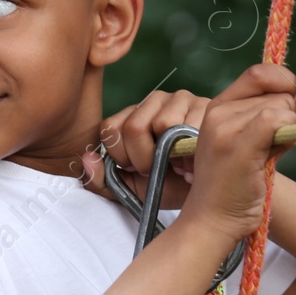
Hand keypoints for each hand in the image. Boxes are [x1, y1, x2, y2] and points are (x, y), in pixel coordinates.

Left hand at [80, 88, 211, 209]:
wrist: (209, 195)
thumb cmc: (170, 187)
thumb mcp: (131, 189)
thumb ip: (102, 180)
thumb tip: (86, 159)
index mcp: (131, 116)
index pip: (111, 129)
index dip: (122, 156)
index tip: (138, 170)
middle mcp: (153, 101)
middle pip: (134, 127)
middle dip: (145, 159)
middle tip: (160, 169)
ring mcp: (180, 99)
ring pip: (163, 123)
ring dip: (171, 154)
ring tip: (180, 163)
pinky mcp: (205, 104)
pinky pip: (191, 125)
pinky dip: (192, 150)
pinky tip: (197, 159)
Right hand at [179, 64, 295, 243]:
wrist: (211, 221)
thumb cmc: (233, 188)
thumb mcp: (245, 144)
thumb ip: (263, 119)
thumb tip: (291, 97)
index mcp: (217, 108)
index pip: (259, 72)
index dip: (283, 81)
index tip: (288, 103)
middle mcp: (218, 112)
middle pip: (277, 92)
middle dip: (286, 116)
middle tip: (266, 148)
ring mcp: (226, 128)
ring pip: (282, 108)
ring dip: (287, 132)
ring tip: (262, 159)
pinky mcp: (238, 145)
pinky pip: (278, 120)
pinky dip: (287, 136)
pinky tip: (272, 157)